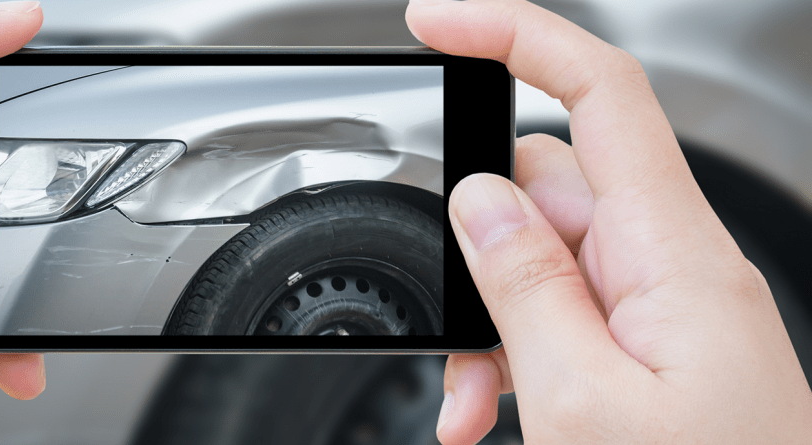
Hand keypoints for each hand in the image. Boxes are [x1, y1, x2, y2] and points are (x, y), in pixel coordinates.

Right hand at [405, 0, 811, 442]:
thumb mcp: (584, 401)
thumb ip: (525, 285)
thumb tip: (481, 198)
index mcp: (674, 255)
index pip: (599, 94)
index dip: (517, 35)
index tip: (439, 19)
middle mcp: (672, 265)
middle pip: (549, 187)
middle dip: (480, 247)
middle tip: (464, 343)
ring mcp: (661, 308)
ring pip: (542, 260)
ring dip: (491, 323)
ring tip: (484, 407)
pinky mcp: (649, 348)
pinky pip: (563, 315)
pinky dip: (515, 355)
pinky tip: (503, 414)